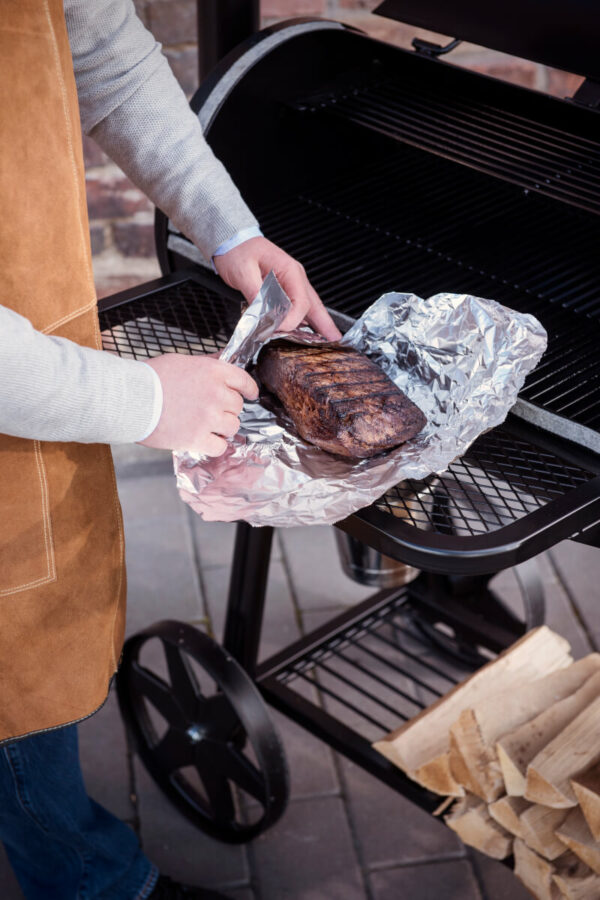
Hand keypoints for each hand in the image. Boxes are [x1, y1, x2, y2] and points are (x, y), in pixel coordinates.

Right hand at [139, 354, 257, 454]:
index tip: (250, 394)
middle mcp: (216, 394)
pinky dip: (214, 445)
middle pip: (237, 406)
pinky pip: (220, 447)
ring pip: (233, 427)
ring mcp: (208, 417)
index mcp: (213, 372)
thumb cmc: (151, 377)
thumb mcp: (183, 361)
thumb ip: (207, 364)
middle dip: (227, 409)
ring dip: (222, 428)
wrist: (129, 397)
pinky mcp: (197, 438)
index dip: (249, 389)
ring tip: (205, 425)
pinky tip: (202, 440)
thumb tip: (223, 360)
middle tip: (210, 410)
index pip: (244, 381)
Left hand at [214, 237, 341, 340]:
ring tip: (328, 339)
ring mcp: (291, 283)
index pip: (300, 302)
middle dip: (324, 323)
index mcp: (289, 271)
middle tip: (335, 340)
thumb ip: (255, 293)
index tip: (280, 330)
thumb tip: (263, 314)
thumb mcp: (243, 271)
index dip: (292, 320)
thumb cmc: (238, 251)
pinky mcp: (283, 288)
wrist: (232, 241)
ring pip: (309, 306)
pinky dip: (306, 319)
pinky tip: (308, 331)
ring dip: (319, 322)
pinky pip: (298, 305)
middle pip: (314, 304)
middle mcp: (295, 277)